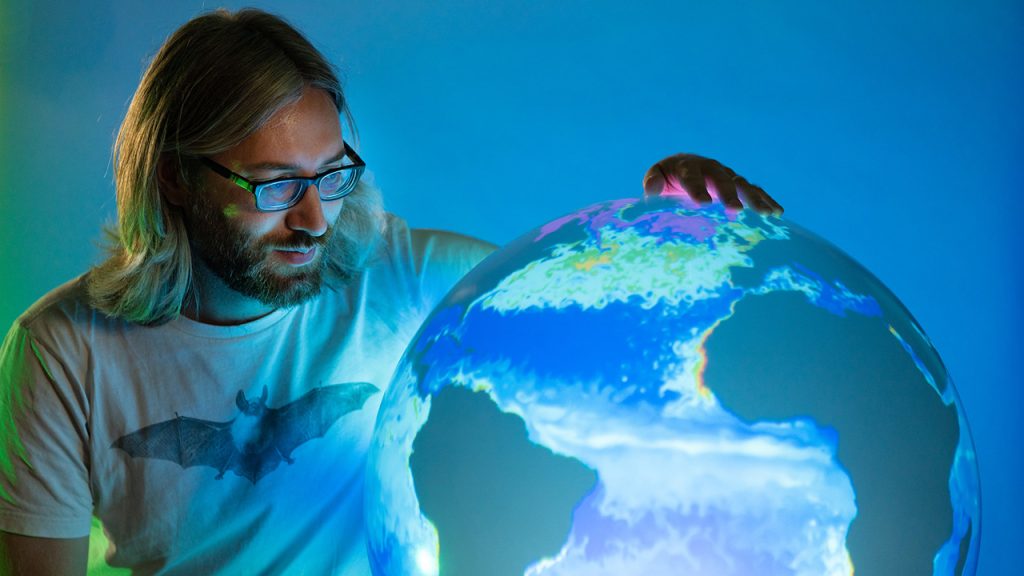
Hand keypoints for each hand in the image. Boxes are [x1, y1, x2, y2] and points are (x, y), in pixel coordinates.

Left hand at [642, 153, 782, 215]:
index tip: (704, 204)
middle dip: (729, 195)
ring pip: (743, 185)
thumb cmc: (666, 178)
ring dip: (755, 199)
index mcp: (687, 166)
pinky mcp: (738, 185)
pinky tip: (778, 213)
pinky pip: (754, 191)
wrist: (682, 170)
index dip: (697, 189)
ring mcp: (727, 175)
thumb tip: (653, 189)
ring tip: (767, 215)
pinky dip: (766, 200)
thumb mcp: (656, 177)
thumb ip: (653, 182)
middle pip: (722, 179)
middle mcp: (711, 168)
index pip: (692, 176)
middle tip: (736, 211)